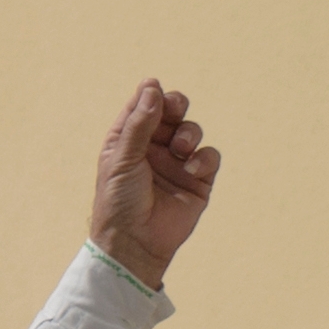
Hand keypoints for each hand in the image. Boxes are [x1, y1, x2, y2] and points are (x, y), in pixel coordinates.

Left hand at [85, 80, 220, 286]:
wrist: (134, 243)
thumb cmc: (119, 201)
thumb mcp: (123, 159)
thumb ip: (140, 123)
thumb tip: (152, 85)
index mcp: (129, 140)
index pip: (144, 107)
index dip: (152, 97)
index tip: (156, 93)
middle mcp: (153, 148)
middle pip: (172, 113)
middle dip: (176, 105)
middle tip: (176, 108)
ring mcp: (176, 163)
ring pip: (192, 131)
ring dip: (189, 133)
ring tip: (181, 147)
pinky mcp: (197, 181)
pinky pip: (209, 157)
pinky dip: (204, 157)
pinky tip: (192, 168)